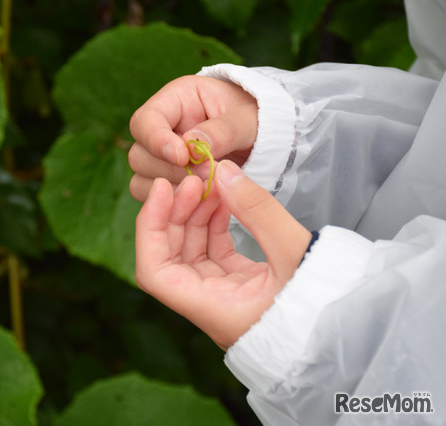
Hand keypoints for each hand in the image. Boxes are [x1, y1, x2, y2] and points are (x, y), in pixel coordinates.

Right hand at [129, 75, 257, 201]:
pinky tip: (203, 200)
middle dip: (170, 170)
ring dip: (173, 188)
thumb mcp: (248, 119)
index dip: (156, 140)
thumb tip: (192, 145)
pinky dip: (175, 203)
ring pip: (142, 179)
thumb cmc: (259, 118)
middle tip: (206, 175)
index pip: (145, 120)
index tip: (183, 157)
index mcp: (176, 100)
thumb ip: (224, 130)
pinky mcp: (168, 182)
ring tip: (209, 187)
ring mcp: (162, 158)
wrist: (269, 139)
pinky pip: (156, 198)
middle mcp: (162, 129)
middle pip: (139, 154)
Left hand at [135, 160, 310, 348]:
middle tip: (195, 179)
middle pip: (169, 256)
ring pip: (191, 251)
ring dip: (195, 215)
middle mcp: (210, 306)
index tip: (163, 189)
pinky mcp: (238, 286)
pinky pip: (213, 252)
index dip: (149, 228)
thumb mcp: (295, 251)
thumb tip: (224, 171)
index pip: (155, 273)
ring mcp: (222, 296)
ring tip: (214, 183)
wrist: (355, 329)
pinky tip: (224, 200)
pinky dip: (213, 225)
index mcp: (213, 309)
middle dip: (174, 213)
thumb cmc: (327, 301)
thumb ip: (258, 209)